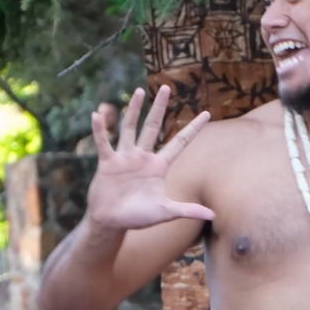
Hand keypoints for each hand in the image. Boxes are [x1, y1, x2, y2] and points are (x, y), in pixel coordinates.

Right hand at [84, 86, 214, 231]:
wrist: (111, 222)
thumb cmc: (138, 217)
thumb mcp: (164, 212)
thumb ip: (187, 210)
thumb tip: (213, 214)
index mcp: (158, 167)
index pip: (180, 143)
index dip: (193, 129)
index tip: (207, 113)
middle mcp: (143, 157)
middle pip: (152, 127)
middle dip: (159, 108)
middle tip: (166, 88)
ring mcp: (124, 158)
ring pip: (129, 128)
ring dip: (134, 110)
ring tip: (140, 91)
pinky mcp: (107, 162)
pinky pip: (104, 143)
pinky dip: (99, 130)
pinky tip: (97, 115)